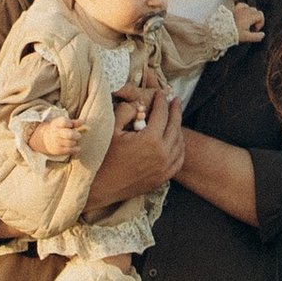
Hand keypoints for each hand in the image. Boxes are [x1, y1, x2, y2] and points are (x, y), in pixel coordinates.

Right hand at [26, 113, 85, 159]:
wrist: (44, 140)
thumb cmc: (58, 129)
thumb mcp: (63, 123)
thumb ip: (73, 122)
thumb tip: (82, 122)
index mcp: (56, 124)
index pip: (63, 122)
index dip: (69, 123)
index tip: (70, 125)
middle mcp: (56, 133)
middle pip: (70, 134)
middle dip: (77, 135)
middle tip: (78, 135)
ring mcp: (56, 142)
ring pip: (72, 143)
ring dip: (75, 141)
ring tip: (74, 140)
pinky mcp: (58, 150)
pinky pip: (71, 150)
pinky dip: (76, 149)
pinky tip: (77, 147)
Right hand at [84, 91, 182, 213]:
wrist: (101, 187)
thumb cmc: (104, 156)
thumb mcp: (112, 129)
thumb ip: (127, 111)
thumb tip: (141, 105)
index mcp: (150, 140)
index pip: (162, 114)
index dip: (162, 101)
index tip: (161, 93)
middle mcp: (162, 154)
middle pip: (175, 126)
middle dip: (175, 111)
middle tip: (175, 100)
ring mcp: (165, 168)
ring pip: (179, 143)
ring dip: (178, 128)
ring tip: (174, 118)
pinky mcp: (163, 178)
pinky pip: (179, 159)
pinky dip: (179, 147)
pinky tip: (175, 140)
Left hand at [231, 1, 265, 41]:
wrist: (220, 30)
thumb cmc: (233, 33)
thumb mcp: (246, 37)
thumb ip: (256, 36)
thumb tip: (262, 34)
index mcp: (249, 17)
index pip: (260, 15)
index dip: (260, 22)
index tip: (255, 29)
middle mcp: (245, 11)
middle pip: (256, 11)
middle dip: (256, 19)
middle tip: (251, 27)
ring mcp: (239, 9)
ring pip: (250, 8)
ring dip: (251, 14)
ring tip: (246, 22)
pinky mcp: (234, 9)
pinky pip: (242, 5)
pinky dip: (244, 8)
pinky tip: (242, 15)